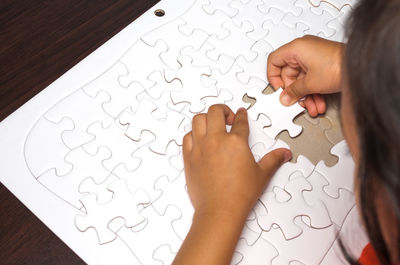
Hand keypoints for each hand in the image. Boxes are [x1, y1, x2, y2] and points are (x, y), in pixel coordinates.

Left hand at [173, 105, 290, 264]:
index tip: (241, 113)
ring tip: (212, 124)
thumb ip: (273, 160)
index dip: (242, 115)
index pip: (240, 121)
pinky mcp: (189, 157)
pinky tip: (199, 139)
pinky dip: (192, 134)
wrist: (220, 210)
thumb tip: (284, 153)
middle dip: (223, 110)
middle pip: (215, 111)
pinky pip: (186, 137)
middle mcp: (216, 140)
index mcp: (236, 142)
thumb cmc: (240, 194)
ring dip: (205, 118)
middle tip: (228, 117)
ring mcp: (200, 147)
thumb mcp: (262, 174)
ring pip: (197, 120)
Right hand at [267, 35, 344, 115]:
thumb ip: (294, 91)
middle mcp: (304, 49)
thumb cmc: (339, 66)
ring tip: (311, 107)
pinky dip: (313, 91)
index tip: (278, 89)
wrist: (362, 68)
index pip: (274, 60)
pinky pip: (311, 78)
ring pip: (301, 79)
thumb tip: (285, 97)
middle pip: (289, 73)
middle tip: (297, 102)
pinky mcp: (322, 63)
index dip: (273, 77)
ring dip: (306, 95)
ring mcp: (313, 56)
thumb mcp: (310, 83)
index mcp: (296, 48)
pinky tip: (318, 103)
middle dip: (294, 91)